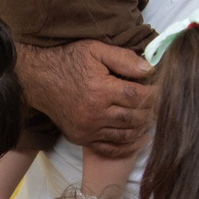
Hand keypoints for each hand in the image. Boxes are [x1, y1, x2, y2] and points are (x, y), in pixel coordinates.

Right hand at [15, 42, 152, 157]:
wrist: (37, 78)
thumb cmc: (67, 60)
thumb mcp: (95, 50)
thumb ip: (123, 59)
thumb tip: (149, 70)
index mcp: (100, 90)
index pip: (138, 97)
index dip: (155, 94)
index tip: (162, 90)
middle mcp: (94, 113)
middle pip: (135, 118)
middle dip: (151, 111)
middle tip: (161, 104)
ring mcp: (87, 129)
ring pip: (126, 135)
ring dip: (143, 128)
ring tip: (151, 118)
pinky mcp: (81, 138)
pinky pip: (111, 148)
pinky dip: (128, 146)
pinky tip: (140, 138)